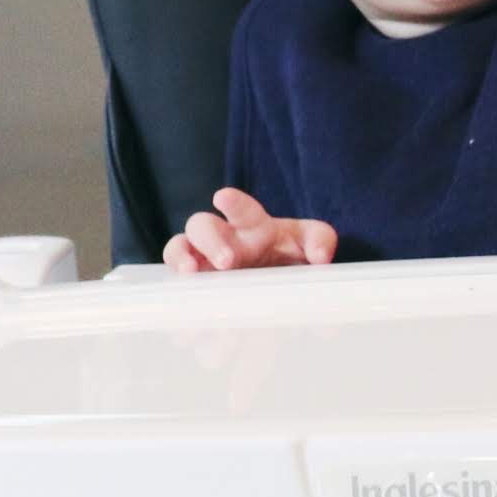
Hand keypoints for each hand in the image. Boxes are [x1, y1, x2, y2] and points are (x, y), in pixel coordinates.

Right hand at [166, 187, 336, 271]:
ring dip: (181, 257)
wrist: (278, 279)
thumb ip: (320, 240)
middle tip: (226, 261)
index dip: (232, 202)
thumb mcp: (310, 242)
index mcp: (251, 223)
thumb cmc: (290, 252)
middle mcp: (223, 237)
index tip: (224, 197)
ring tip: (191, 272)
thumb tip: (320, 257)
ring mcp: (203, 259)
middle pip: (202, 226)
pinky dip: (175, 288)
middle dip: (211, 240)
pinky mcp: (196, 282)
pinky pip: (176, 281)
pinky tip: (182, 299)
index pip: (241, 208)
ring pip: (179, 247)